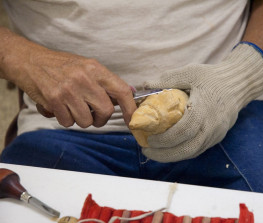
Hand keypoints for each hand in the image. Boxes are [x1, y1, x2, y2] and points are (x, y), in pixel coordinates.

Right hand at [1, 34, 136, 127]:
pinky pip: (68, 122)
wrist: (29, 60)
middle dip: (100, 119)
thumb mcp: (86, 66)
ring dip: (80, 120)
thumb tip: (129, 93)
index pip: (122, 90)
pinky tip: (60, 107)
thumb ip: (105, 81)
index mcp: (96, 69)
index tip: (132, 119)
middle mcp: (84, 79)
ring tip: (72, 107)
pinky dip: (65, 119)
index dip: (130, 108)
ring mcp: (69, 90)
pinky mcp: (54, 100)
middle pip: (105, 111)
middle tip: (93, 115)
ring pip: (86, 121)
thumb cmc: (61, 65)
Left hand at [142, 43, 262, 161]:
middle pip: (187, 149)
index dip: (165, 139)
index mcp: (203, 109)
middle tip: (147, 151)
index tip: (149, 139)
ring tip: (155, 152)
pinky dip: (183, 152)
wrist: (239, 83)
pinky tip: (170, 148)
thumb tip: (145, 84)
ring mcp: (216, 133)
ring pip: (193, 152)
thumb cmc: (213, 77)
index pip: (183, 131)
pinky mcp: (218, 137)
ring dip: (172, 156)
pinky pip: (199, 149)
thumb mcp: (190, 72)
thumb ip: (167, 79)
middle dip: (165, 154)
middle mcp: (211, 126)